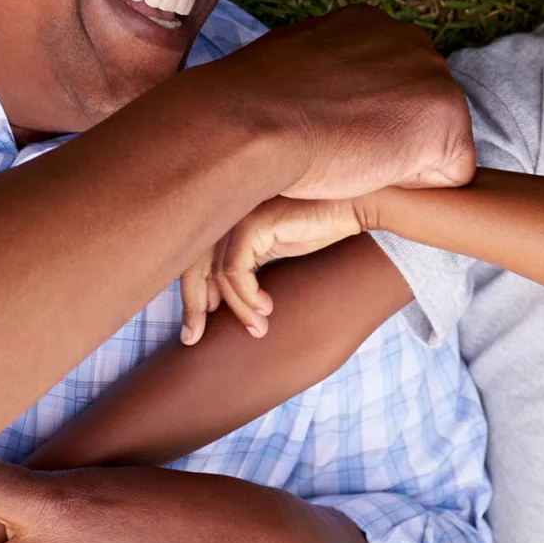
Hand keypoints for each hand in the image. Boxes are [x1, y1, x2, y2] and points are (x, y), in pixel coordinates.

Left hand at [180, 196, 369, 342]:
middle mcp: (227, 215)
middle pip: (192, 265)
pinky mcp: (254, 223)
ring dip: (239, 309)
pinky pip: (236, 270)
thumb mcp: (273, 252)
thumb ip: (246, 269)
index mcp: (227, 219)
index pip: (191, 260)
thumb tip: (218, 304)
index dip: (189, 297)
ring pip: (219, 274)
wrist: (353, 204)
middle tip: (194, 338)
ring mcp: (238, 216)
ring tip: (260, 329)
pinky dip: (248, 296)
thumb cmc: (319, 226)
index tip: (192, 332)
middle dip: (192, 306)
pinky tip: (267, 308)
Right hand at [202, 6, 472, 200]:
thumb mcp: (290, 64)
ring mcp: (434, 76)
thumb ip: (325, 71)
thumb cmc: (253, 103)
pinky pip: (452, 173)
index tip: (327, 127)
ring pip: (437, 142)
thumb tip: (318, 94)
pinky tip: (372, 170)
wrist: (252, 121)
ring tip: (349, 156)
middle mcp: (409, 39)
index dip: (363, 120)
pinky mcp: (447, 120)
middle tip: (338, 145)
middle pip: (420, 111)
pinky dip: (417, 186)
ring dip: (402, 160)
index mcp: (371, 24)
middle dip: (390, 136)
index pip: (390, 86)